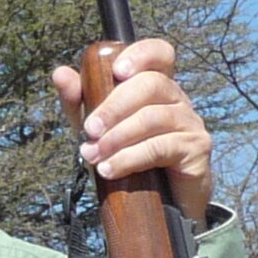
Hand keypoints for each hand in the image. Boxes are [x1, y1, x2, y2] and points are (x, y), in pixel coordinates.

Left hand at [51, 37, 212, 222]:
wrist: (163, 203)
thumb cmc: (130, 157)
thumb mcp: (97, 128)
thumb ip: (80, 101)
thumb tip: (60, 73)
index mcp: (157, 85)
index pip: (160, 53)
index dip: (141, 54)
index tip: (117, 71)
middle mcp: (178, 98)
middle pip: (151, 84)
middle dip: (114, 107)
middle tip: (90, 131)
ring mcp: (190, 122)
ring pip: (154, 117)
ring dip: (118, 137)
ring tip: (94, 155)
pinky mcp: (196, 149)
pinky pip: (161, 146)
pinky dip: (130, 158)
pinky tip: (110, 169)